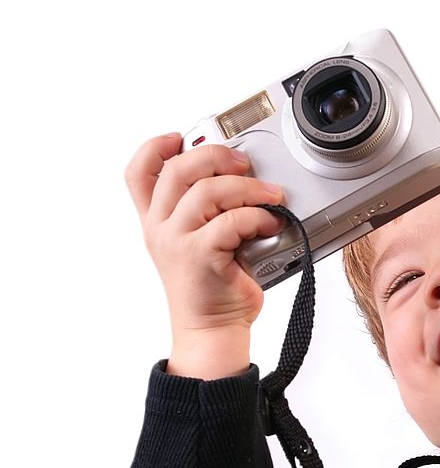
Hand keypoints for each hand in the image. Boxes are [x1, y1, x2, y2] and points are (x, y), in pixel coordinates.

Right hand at [125, 133, 286, 377]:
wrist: (212, 331)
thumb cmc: (215, 287)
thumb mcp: (201, 242)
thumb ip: (208, 212)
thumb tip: (242, 177)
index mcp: (157, 221)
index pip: (139, 173)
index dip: (155, 147)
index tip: (179, 137)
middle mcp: (160, 228)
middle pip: (177, 169)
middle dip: (216, 156)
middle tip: (245, 164)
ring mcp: (177, 242)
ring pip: (208, 191)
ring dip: (248, 187)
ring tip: (272, 196)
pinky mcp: (201, 256)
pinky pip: (232, 221)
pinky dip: (258, 217)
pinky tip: (271, 224)